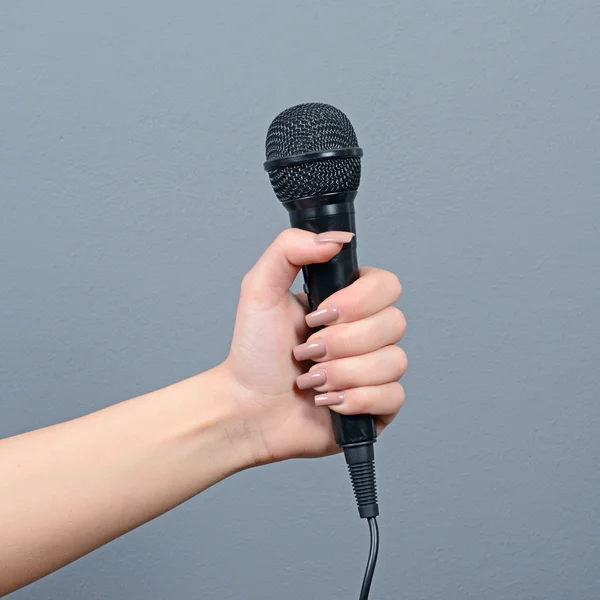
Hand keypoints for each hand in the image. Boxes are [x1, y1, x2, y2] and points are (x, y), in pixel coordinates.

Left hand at [220, 228, 406, 464]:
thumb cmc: (255, 353)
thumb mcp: (260, 289)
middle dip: (342, 342)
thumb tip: (337, 239)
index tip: (318, 314)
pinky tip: (329, 401)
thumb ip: (289, 249)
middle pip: (395, 323)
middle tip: (308, 351)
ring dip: (343, 373)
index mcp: (348, 300)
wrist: (249, 407)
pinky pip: (393, 396)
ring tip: (312, 379)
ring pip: (394, 361)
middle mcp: (367, 331)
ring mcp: (375, 368)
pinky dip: (356, 400)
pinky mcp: (378, 404)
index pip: (387, 285)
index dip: (357, 302)